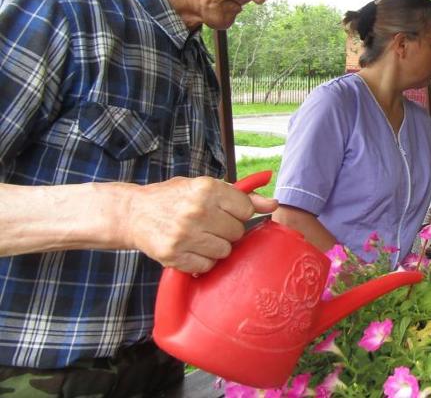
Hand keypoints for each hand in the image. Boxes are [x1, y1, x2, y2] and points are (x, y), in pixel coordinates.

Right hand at [125, 176, 277, 272]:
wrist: (133, 213)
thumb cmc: (174, 198)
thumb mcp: (205, 187)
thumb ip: (241, 196)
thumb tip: (273, 204)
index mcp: (206, 188)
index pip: (246, 210)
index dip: (239, 213)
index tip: (226, 212)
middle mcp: (197, 211)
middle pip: (237, 232)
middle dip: (227, 230)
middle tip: (210, 225)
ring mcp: (184, 235)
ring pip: (224, 251)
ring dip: (216, 247)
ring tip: (200, 237)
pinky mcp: (174, 255)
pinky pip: (207, 265)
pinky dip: (203, 260)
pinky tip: (191, 248)